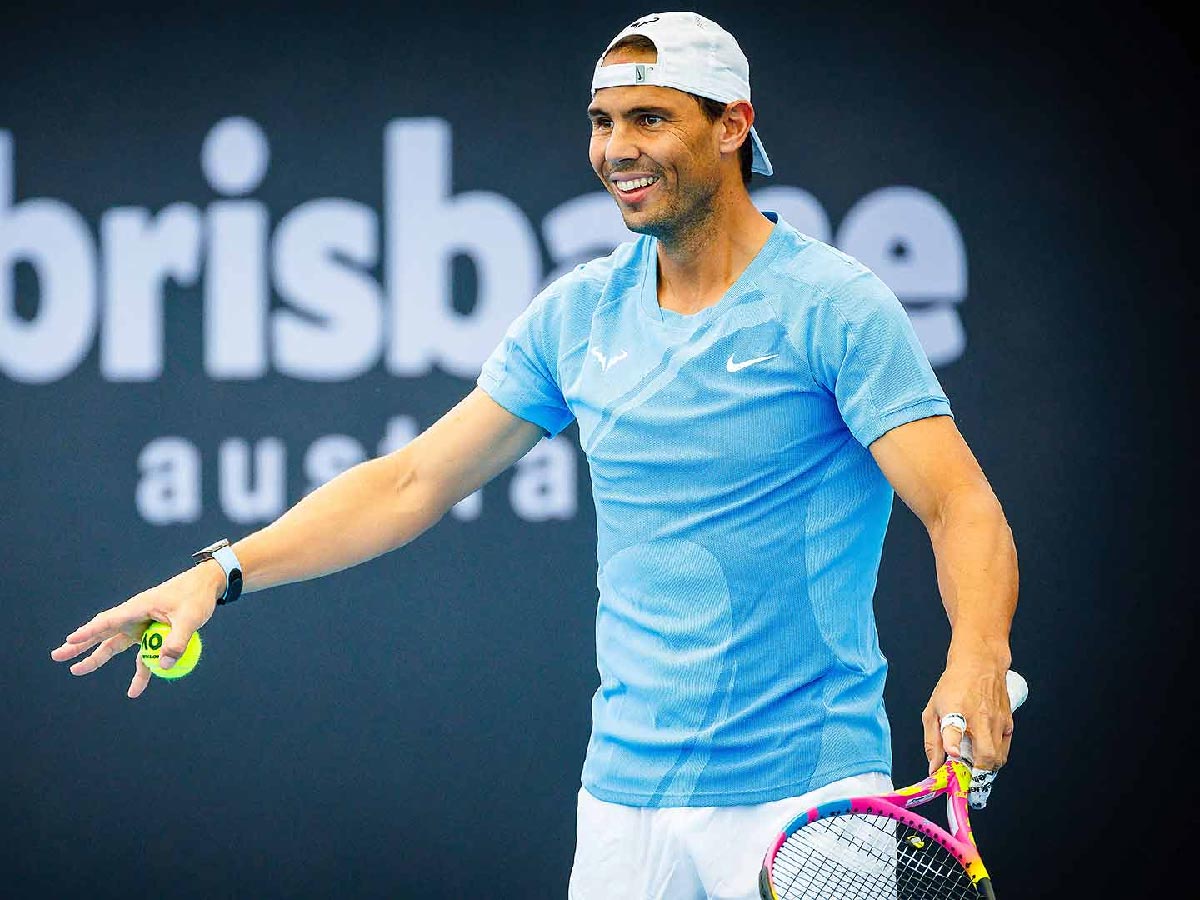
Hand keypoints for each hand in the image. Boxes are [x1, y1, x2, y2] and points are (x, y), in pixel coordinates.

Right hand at [50, 563, 223, 697]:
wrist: (208, 586)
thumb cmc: (196, 596)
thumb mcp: (190, 618)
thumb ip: (177, 641)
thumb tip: (163, 667)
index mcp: (139, 607)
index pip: (108, 621)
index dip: (89, 631)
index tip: (70, 640)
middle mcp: (136, 617)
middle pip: (103, 633)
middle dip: (80, 644)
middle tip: (57, 655)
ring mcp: (143, 626)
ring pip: (116, 645)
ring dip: (98, 658)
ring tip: (76, 671)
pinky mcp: (153, 634)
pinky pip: (143, 656)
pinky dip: (140, 672)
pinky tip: (134, 691)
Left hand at [921, 660, 1013, 773]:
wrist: (980, 663)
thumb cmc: (953, 685)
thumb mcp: (933, 709)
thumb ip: (933, 740)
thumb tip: (934, 768)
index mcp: (956, 710)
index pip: (954, 730)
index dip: (951, 746)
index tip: (951, 756)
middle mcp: (979, 718)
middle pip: (986, 756)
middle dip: (976, 775)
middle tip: (965, 781)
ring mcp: (997, 721)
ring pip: (998, 758)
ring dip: (985, 769)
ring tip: (973, 771)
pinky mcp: (1008, 723)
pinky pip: (1005, 750)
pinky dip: (996, 759)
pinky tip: (984, 757)